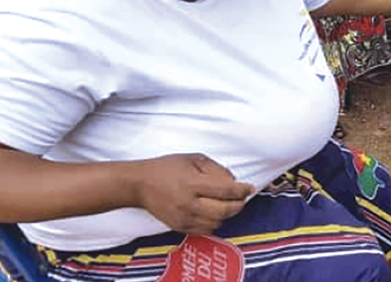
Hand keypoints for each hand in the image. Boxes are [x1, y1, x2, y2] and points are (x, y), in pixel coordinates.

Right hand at [132, 154, 254, 234]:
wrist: (140, 185)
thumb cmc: (167, 168)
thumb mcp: (193, 159)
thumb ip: (216, 169)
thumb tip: (234, 181)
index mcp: (192, 184)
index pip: (225, 191)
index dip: (242, 190)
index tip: (250, 188)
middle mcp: (188, 204)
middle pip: (224, 211)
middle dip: (238, 205)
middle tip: (242, 198)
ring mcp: (183, 218)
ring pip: (216, 223)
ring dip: (227, 215)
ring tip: (227, 204)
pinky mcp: (179, 227)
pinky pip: (205, 230)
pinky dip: (214, 223)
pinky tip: (214, 213)